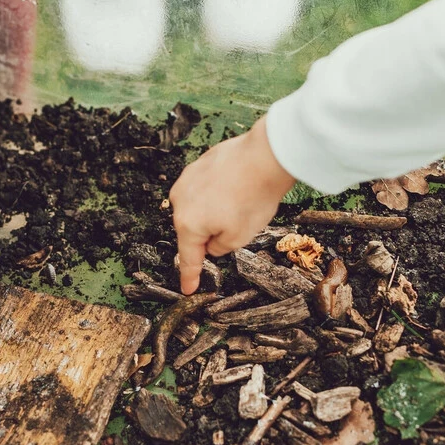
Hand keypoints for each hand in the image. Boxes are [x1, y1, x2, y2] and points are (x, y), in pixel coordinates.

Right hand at [169, 116, 296, 293]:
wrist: (264, 156)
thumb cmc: (253, 198)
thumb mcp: (239, 238)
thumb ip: (219, 248)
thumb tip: (211, 244)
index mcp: (188, 225)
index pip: (188, 258)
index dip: (189, 276)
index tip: (188, 288)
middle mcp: (180, 202)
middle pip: (192, 229)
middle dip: (209, 233)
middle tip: (237, 226)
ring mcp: (186, 180)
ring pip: (197, 207)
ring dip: (213, 211)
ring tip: (239, 202)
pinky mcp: (197, 165)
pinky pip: (203, 187)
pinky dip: (216, 193)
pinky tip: (236, 188)